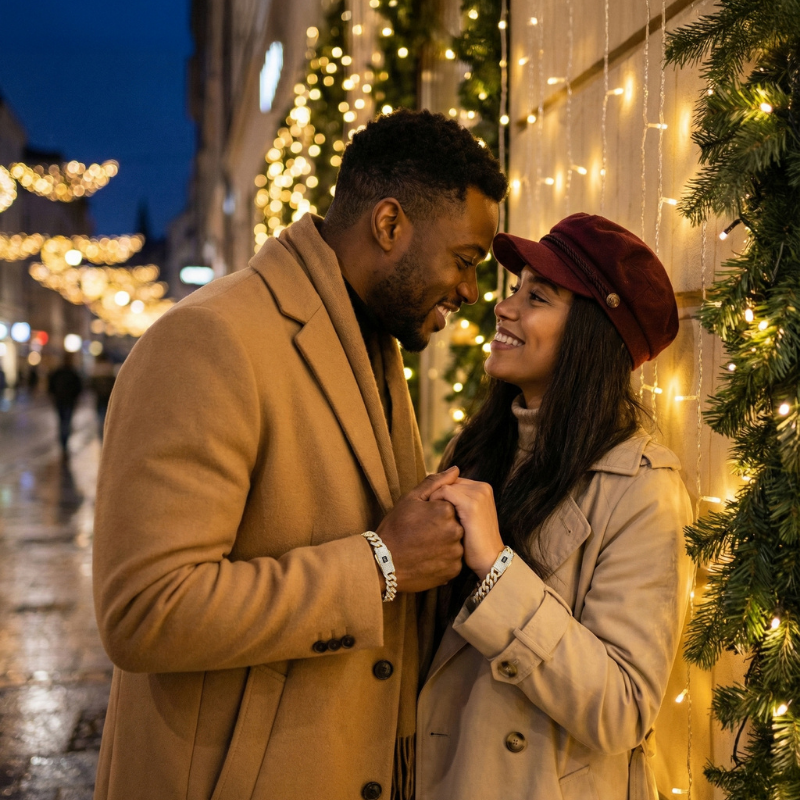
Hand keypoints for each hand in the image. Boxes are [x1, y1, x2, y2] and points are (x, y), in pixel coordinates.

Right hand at [375, 467, 464, 592]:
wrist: (384, 563)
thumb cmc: (395, 527)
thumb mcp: (411, 499)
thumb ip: (435, 482)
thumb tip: (455, 469)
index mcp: (446, 510)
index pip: (450, 506)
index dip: (434, 512)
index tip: (421, 521)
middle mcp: (455, 530)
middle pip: (455, 524)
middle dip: (441, 527)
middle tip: (421, 534)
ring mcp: (455, 552)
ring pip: (456, 542)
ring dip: (444, 543)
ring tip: (424, 547)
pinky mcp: (453, 570)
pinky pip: (454, 560)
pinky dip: (444, 559)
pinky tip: (428, 558)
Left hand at [430, 478, 503, 578]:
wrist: (490, 560)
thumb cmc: (474, 543)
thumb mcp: (466, 518)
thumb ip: (457, 503)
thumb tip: (438, 495)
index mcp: (482, 489)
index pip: (453, 481)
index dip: (439, 493)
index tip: (428, 507)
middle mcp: (482, 488)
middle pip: (449, 482)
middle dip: (435, 494)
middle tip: (423, 511)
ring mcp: (478, 494)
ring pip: (445, 486)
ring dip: (433, 498)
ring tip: (427, 514)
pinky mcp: (471, 504)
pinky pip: (445, 492)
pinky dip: (434, 501)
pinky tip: (431, 516)